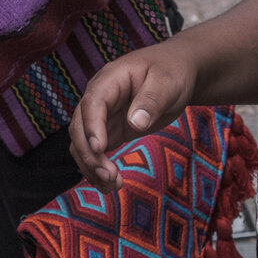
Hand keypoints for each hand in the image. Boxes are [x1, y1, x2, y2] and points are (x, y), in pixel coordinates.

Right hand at [70, 38, 197, 188]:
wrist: (177, 71)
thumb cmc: (172, 71)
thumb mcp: (167, 82)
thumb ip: (151, 100)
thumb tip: (135, 122)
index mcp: (110, 80)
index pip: (92, 103)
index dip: (91, 126)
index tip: (100, 148)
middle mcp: (100, 98)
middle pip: (80, 126)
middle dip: (89, 154)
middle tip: (110, 177)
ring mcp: (103, 116)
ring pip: (82, 142)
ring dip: (91, 165)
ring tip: (111, 186)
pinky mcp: (110, 130)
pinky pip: (95, 151)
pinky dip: (97, 168)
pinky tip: (109, 185)